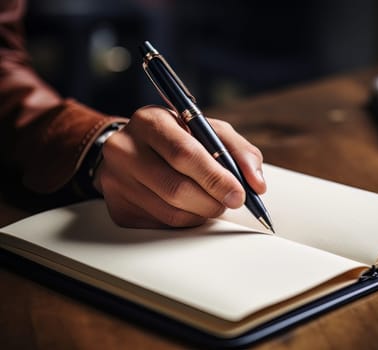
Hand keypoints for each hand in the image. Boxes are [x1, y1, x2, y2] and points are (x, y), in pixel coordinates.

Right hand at [93, 106, 265, 227]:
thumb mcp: (209, 131)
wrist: (133, 149)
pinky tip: (189, 207)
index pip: (184, 153)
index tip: (240, 194)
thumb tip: (256, 184)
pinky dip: (185, 221)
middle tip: (230, 202)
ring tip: (210, 202)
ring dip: (201, 213)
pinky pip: (161, 225)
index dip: (215, 178)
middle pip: (176, 188)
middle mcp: (125, 148)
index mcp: (150, 121)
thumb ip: (238, 151)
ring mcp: (116, 180)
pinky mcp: (118, 208)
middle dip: (212, 201)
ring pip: (171, 212)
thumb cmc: (178, 138)